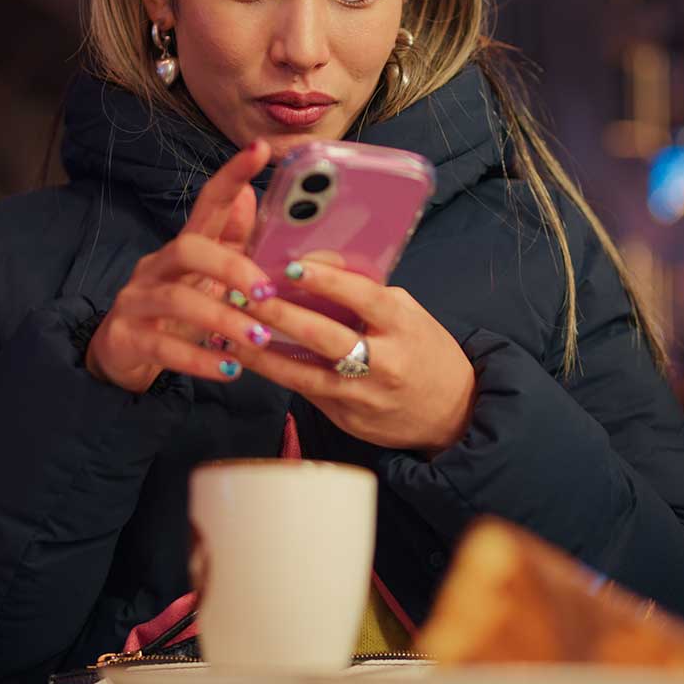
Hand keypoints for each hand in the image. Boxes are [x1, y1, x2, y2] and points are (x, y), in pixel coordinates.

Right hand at [86, 141, 274, 392]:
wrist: (122, 356)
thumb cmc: (176, 312)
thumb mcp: (206, 278)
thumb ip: (230, 241)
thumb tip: (252, 195)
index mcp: (184, 248)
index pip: (207, 203)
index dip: (232, 174)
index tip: (261, 149)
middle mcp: (156, 266)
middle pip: (188, 248)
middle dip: (231, 267)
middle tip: (268, 294)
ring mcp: (137, 301)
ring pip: (177, 300)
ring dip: (222, 319)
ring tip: (258, 339)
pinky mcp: (126, 338)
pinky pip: (164, 347)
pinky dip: (199, 359)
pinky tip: (228, 370)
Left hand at [229, 255, 475, 454]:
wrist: (452, 413)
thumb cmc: (424, 351)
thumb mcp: (407, 313)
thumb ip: (366, 293)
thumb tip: (315, 265)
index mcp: (403, 326)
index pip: (362, 298)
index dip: (326, 281)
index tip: (290, 265)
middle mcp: (385, 362)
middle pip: (326, 337)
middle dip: (281, 315)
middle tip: (246, 295)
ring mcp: (364, 396)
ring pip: (306, 374)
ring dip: (264, 353)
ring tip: (230, 331)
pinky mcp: (348, 419)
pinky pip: (306, 392)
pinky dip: (276, 373)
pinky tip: (248, 358)